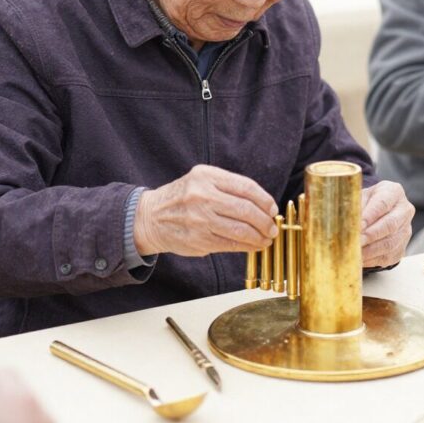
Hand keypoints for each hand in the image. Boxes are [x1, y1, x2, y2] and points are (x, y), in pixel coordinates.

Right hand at [133, 165, 277, 255]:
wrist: (151, 217)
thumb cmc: (183, 198)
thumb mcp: (202, 180)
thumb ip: (229, 188)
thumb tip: (264, 205)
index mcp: (207, 176)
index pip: (246, 187)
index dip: (265, 200)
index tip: (272, 209)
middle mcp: (203, 195)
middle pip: (246, 209)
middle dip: (265, 221)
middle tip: (272, 227)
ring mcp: (200, 218)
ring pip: (241, 229)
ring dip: (259, 236)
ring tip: (266, 239)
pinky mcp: (198, 239)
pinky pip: (230, 244)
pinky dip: (247, 246)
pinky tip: (254, 246)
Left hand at [360, 181, 412, 267]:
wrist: (376, 212)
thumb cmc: (365, 202)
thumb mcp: (359, 197)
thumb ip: (354, 205)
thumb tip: (345, 220)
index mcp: (394, 192)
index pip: (383, 203)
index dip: (370, 215)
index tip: (358, 225)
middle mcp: (404, 210)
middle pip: (390, 224)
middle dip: (371, 235)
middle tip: (356, 241)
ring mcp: (405, 230)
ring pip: (390, 243)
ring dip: (371, 250)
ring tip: (355, 252)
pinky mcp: (401, 248)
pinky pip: (388, 256)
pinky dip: (372, 259)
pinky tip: (359, 260)